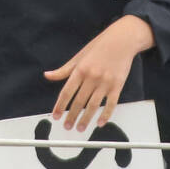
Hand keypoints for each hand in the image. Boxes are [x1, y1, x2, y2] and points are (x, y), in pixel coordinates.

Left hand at [44, 15, 153, 130]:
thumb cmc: (100, 47)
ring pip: (93, 105)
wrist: (122, 40)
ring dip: (85, 119)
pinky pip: (111, 103)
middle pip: (79, 101)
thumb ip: (64, 70)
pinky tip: (100, 123)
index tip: (56, 116)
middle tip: (67, 127)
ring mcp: (105, 82)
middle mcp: (92, 77)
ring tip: (80, 128)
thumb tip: (47, 75)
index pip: (66, 92)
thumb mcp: (79, 56)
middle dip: (71, 116)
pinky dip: (106, 115)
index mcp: (80, 69)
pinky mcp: (118, 85)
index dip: (60, 106)